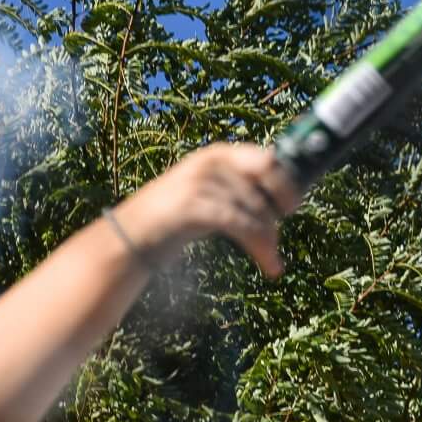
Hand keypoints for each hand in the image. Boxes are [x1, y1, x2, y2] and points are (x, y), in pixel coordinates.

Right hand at [114, 144, 300, 275]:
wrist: (128, 238)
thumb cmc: (172, 221)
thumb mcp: (207, 195)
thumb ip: (236, 190)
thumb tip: (279, 197)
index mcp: (215, 155)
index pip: (265, 157)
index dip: (285, 181)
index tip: (293, 205)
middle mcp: (209, 162)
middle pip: (264, 178)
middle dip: (280, 204)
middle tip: (282, 231)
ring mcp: (199, 182)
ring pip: (254, 208)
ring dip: (269, 239)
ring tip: (272, 262)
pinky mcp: (192, 207)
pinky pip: (240, 224)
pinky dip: (260, 247)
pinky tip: (269, 265)